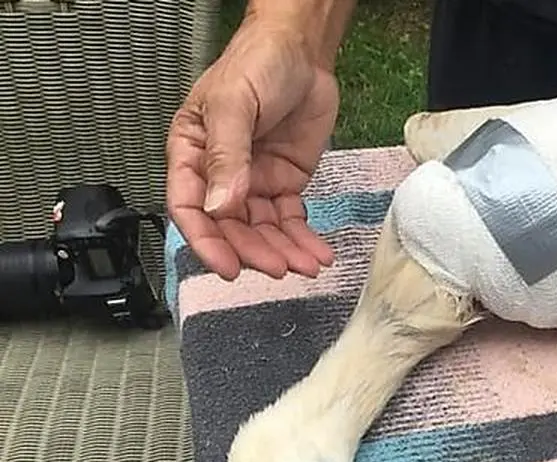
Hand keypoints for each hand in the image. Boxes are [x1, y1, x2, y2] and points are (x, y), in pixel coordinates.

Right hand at [166, 17, 338, 280]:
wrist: (302, 50)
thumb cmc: (256, 64)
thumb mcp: (234, 104)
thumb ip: (228, 156)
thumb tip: (222, 206)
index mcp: (191, 154)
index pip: (190, 208)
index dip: (206, 241)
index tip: (228, 266)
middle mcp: (219, 175)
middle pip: (230, 227)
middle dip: (254, 251)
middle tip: (280, 268)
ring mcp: (253, 181)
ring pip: (262, 230)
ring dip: (283, 251)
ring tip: (308, 266)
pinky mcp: (285, 183)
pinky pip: (290, 220)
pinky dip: (303, 239)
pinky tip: (319, 255)